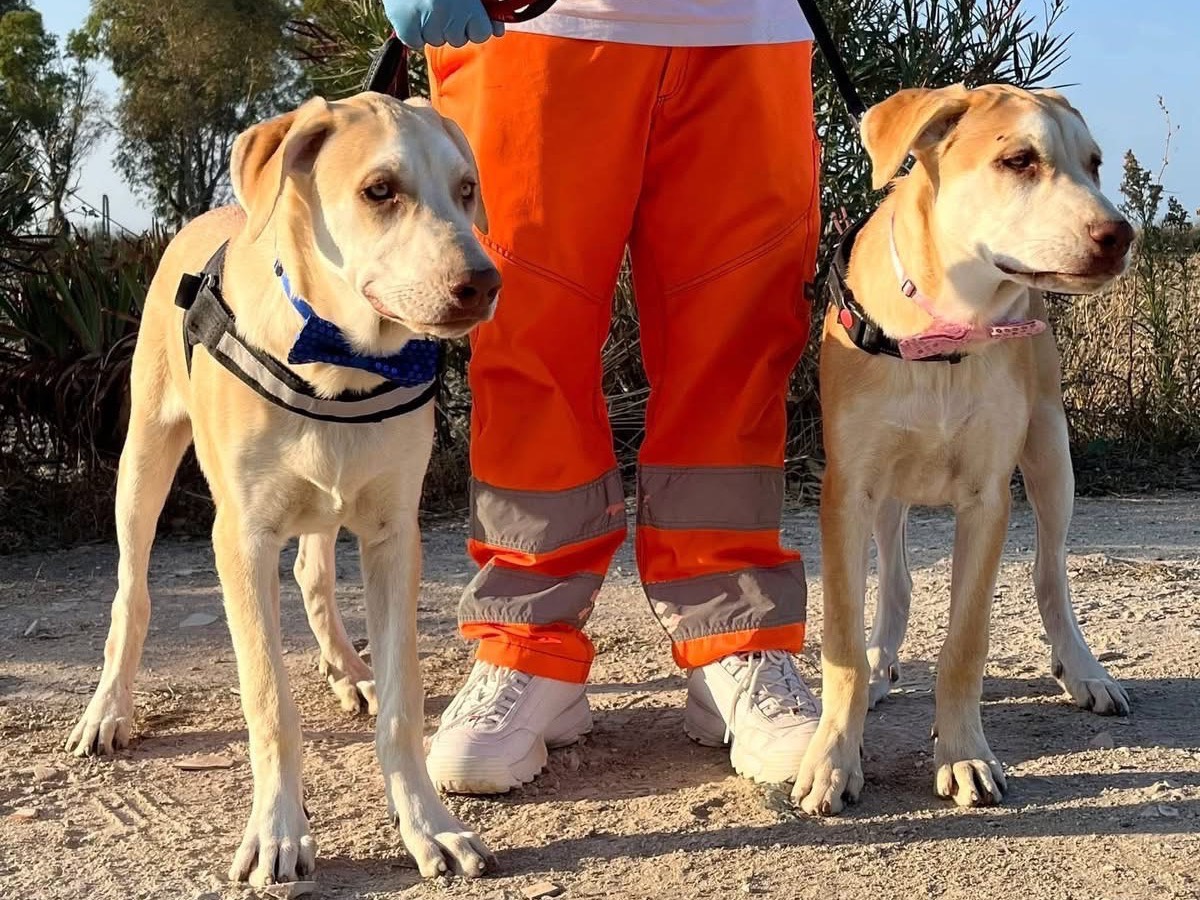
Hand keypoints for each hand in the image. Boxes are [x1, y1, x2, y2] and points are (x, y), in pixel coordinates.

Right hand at [384, 0, 503, 48]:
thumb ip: (487, 5)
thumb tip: (497, 30)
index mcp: (468, 2)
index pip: (481, 34)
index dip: (474, 25)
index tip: (466, 12)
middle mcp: (449, 13)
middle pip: (458, 39)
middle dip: (452, 25)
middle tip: (441, 2)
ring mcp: (426, 21)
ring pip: (435, 40)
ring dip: (431, 27)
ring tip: (424, 2)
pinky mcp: (405, 26)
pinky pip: (414, 42)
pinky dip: (412, 31)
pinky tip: (412, 10)